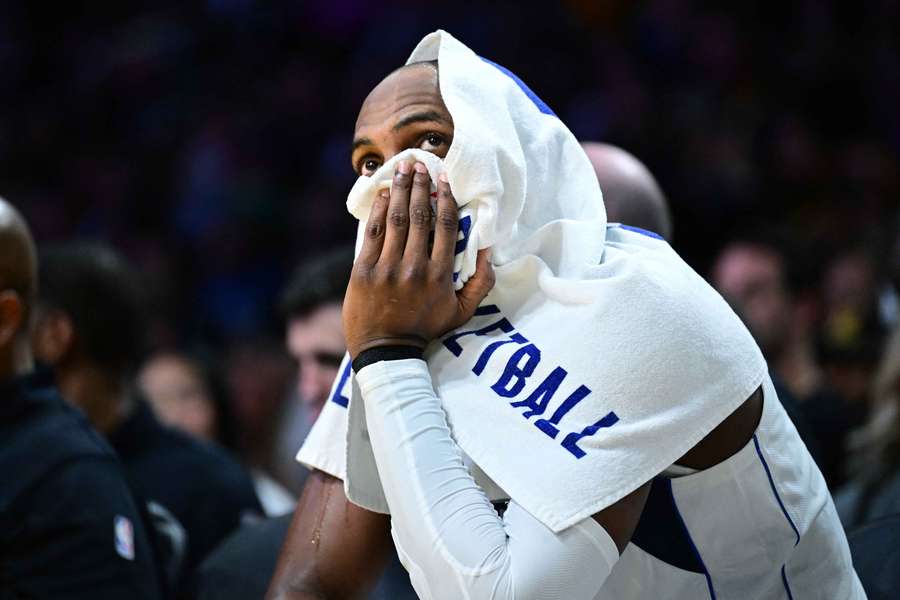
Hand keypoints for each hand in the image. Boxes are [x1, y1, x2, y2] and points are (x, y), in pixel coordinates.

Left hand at [343, 160, 494, 359]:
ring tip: (402, 168)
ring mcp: (388, 267)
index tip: (443, 178)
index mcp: (440, 274)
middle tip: (420, 163)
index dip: (445, 197)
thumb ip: (481, 283)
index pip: (445, 226)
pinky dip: (379, 209)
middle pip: (420, 215)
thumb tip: (490, 252)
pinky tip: (383, 192)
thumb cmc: (425, 329)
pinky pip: (373, 232)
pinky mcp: (364, 269)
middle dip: (421, 185)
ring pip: (397, 218)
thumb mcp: (462, 312)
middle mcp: (415, 266)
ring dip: (401, 189)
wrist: (386, 350)